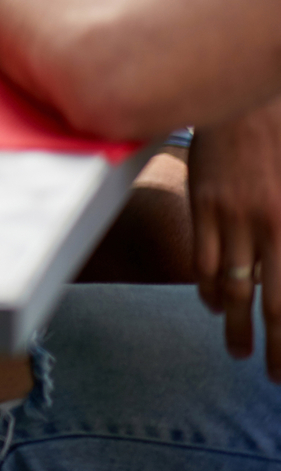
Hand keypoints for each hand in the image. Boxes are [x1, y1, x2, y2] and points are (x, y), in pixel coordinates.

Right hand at [190, 103, 280, 378]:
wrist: (245, 94)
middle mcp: (266, 226)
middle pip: (265, 304)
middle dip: (269, 347)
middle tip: (269, 375)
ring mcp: (230, 216)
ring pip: (228, 287)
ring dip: (232, 325)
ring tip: (235, 348)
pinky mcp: (203, 204)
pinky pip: (201, 258)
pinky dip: (207, 287)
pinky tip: (214, 303)